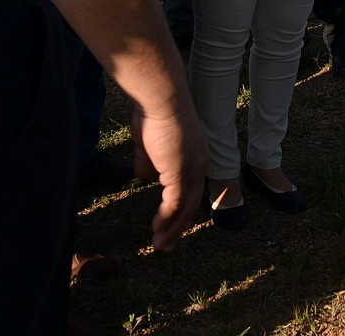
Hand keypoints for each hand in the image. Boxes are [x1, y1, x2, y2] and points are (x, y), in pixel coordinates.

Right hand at [132, 100, 206, 251]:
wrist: (159, 98)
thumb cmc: (152, 114)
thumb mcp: (149, 144)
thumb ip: (149, 162)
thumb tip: (144, 178)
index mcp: (195, 155)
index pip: (192, 188)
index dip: (183, 208)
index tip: (172, 224)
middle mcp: (199, 163)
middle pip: (193, 202)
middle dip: (180, 226)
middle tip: (168, 244)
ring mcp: (192, 168)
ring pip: (186, 207)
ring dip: (173, 228)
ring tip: (160, 245)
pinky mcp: (180, 171)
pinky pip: (176, 203)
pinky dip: (167, 218)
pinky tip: (157, 229)